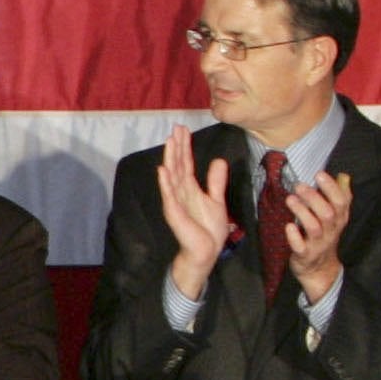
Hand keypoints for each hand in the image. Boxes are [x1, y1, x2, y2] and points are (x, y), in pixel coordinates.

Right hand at [154, 125, 231, 302]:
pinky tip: (162, 169)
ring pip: (172, 176)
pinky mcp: (175, 213)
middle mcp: (180, 192)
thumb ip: (215, 181)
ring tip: (169, 141)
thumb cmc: (209, 230)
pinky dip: (165, 182)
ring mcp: (176, 202)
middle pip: (178, 165)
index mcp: (190, 188)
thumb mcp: (216, 200)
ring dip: (170, 158)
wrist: (206, 252)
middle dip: (177, 146)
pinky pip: (169, 195)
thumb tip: (218, 160)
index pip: (186, 163)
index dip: (185, 146)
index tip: (183, 130)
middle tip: (176, 127)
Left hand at [283, 169, 351, 304]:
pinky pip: (300, 247)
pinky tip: (289, 226)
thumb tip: (343, 176)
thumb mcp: (336, 217)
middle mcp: (331, 231)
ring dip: (302, 212)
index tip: (319, 174)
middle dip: (314, 198)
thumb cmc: (325, 235)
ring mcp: (318, 244)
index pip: (342, 202)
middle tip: (299, 185)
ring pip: (314, 227)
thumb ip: (339, 196)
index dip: (331, 188)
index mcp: (339, 219)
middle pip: (328, 213)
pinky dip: (294, 236)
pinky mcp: (304, 255)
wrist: (319, 268)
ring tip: (290, 199)